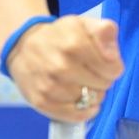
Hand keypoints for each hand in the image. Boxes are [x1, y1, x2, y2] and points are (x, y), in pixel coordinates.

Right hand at [7, 15, 123, 121]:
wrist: (23, 46)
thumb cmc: (61, 35)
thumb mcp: (84, 23)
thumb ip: (105, 32)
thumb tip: (113, 56)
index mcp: (75, 44)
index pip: (112, 68)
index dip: (115, 68)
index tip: (109, 65)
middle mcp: (60, 66)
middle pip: (102, 85)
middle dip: (104, 80)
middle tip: (96, 74)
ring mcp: (49, 85)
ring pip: (88, 101)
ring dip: (93, 96)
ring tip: (87, 85)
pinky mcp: (40, 101)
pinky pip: (73, 115)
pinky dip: (84, 112)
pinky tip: (86, 104)